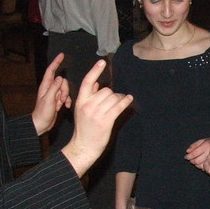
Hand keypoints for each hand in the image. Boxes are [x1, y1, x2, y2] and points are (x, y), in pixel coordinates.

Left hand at [32, 52, 71, 135]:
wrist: (41, 124)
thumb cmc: (42, 113)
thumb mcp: (49, 99)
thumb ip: (54, 88)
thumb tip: (60, 77)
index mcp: (45, 86)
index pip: (51, 70)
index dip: (56, 62)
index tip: (61, 55)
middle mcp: (50, 89)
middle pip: (62, 82)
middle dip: (64, 90)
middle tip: (60, 100)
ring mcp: (54, 94)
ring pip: (65, 89)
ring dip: (66, 97)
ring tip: (61, 105)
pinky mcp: (57, 100)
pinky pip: (66, 96)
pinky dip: (67, 101)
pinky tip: (65, 107)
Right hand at [61, 60, 133, 176]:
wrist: (83, 146)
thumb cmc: (84, 128)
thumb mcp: (81, 110)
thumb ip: (88, 96)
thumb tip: (95, 82)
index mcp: (80, 101)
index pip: (86, 82)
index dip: (95, 71)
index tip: (102, 62)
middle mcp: (87, 106)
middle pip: (106, 90)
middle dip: (113, 94)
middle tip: (115, 99)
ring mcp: (96, 113)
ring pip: (113, 97)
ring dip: (119, 98)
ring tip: (120, 103)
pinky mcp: (106, 121)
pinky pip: (118, 106)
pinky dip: (125, 101)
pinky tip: (129, 99)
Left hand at [185, 137, 209, 169]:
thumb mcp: (203, 141)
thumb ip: (194, 145)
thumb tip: (187, 151)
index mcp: (206, 145)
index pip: (195, 153)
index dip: (189, 156)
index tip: (186, 157)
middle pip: (197, 160)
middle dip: (192, 161)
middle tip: (190, 160)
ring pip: (201, 165)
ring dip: (196, 164)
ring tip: (194, 161)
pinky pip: (205, 167)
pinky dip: (201, 166)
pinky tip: (200, 163)